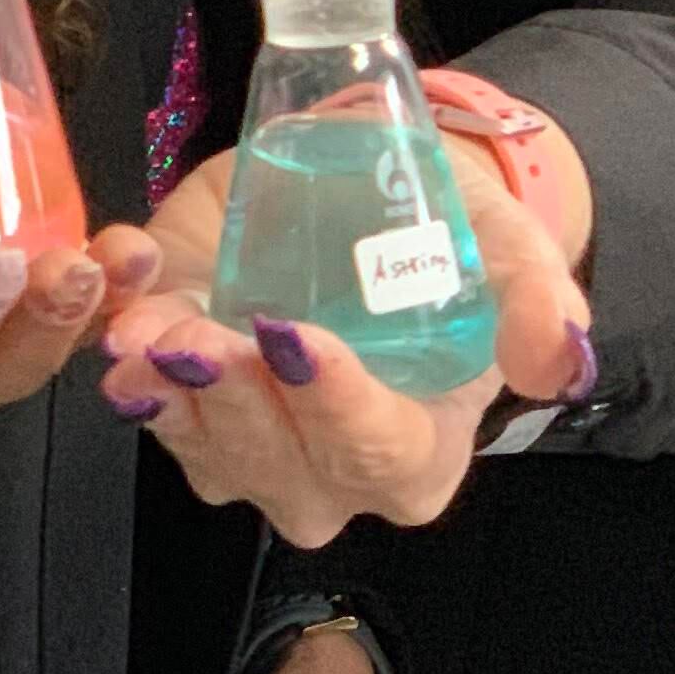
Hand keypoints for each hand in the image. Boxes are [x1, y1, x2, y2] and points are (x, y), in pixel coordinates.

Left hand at [94, 142, 592, 547]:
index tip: (296, 339)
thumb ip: (539, 300)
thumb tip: (560, 353)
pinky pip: (143, 400)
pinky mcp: (179, 400)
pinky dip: (121, 358)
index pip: (375, 453)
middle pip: (274, 463)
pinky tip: (114, 312)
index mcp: (414, 455)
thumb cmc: (445, 235)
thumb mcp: (509, 249)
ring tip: (144, 331)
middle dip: (233, 402)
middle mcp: (324, 474)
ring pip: (197, 443)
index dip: (334, 405)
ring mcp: (242, 448)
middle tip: (204, 336)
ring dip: (163, 391)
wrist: (372, 199)